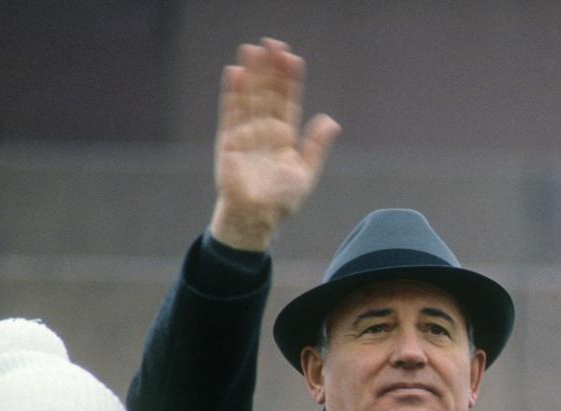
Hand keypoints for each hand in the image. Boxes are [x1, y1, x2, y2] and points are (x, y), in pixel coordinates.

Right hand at [209, 38, 340, 251]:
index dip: (290, 80)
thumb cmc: (281, 200)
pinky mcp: (229, 140)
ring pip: (250, 97)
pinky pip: (230, 112)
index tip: (293, 58)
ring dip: (252, 74)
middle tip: (273, 43)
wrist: (256, 218)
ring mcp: (246, 133)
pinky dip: (233, 93)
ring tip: (254, 49)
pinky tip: (236, 72)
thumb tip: (331, 120)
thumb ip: (317, 146)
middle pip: (268, 93)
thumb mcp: (305, 172)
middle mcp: (265, 130)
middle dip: (270, 69)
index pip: (288, 101)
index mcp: (284, 136)